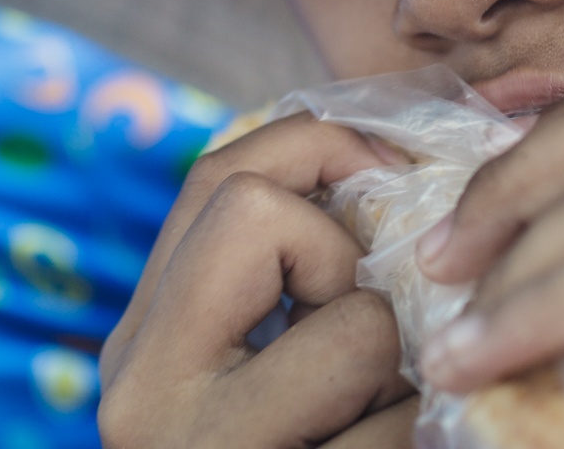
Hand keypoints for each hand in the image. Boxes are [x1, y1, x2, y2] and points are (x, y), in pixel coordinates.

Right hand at [99, 113, 417, 447]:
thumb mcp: (245, 391)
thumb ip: (273, 297)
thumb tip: (380, 177)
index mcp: (141, 347)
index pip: (215, 179)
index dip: (320, 145)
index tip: (392, 170)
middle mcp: (146, 389)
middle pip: (256, 210)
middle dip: (347, 263)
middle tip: (366, 354)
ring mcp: (205, 446)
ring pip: (362, 326)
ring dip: (406, 372)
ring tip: (377, 428)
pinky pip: (403, 427)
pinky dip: (423, 434)